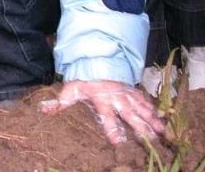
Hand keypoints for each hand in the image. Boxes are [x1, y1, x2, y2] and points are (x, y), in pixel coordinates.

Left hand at [38, 80, 163, 143]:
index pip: (107, 117)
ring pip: (141, 108)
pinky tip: (162, 118)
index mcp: (101, 100)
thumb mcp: (70, 90)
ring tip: (161, 132)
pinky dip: (154, 109)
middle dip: (141, 128)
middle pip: (130, 115)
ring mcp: (126, 94)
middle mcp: (116, 98)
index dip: (112, 129)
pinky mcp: (132, 91)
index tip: (117, 142)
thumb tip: (42, 111)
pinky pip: (145, 100)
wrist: (95, 61)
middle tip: (151, 141)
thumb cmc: (83, 80)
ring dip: (152, 120)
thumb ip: (59, 103)